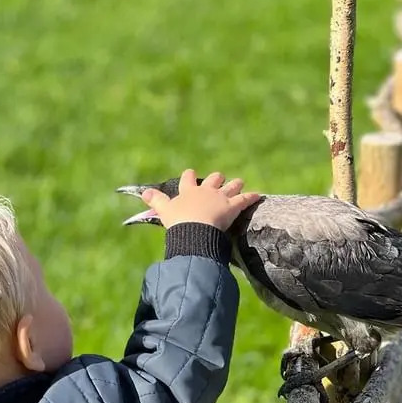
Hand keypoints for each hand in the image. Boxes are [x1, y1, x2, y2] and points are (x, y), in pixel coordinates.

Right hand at [141, 169, 261, 232]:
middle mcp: (206, 190)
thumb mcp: (164, 210)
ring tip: (239, 182)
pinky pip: (245, 199)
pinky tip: (258, 195)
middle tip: (219, 179)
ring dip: (236, 184)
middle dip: (216, 178)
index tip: (191, 174)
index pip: (188, 178)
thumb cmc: (178, 221)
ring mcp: (220, 197)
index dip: (190, 176)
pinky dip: (252, 197)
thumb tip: (143, 192)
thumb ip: (156, 201)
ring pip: (231, 186)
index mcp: (189, 191)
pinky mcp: (233, 207)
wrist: (194, 229)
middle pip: (213, 178)